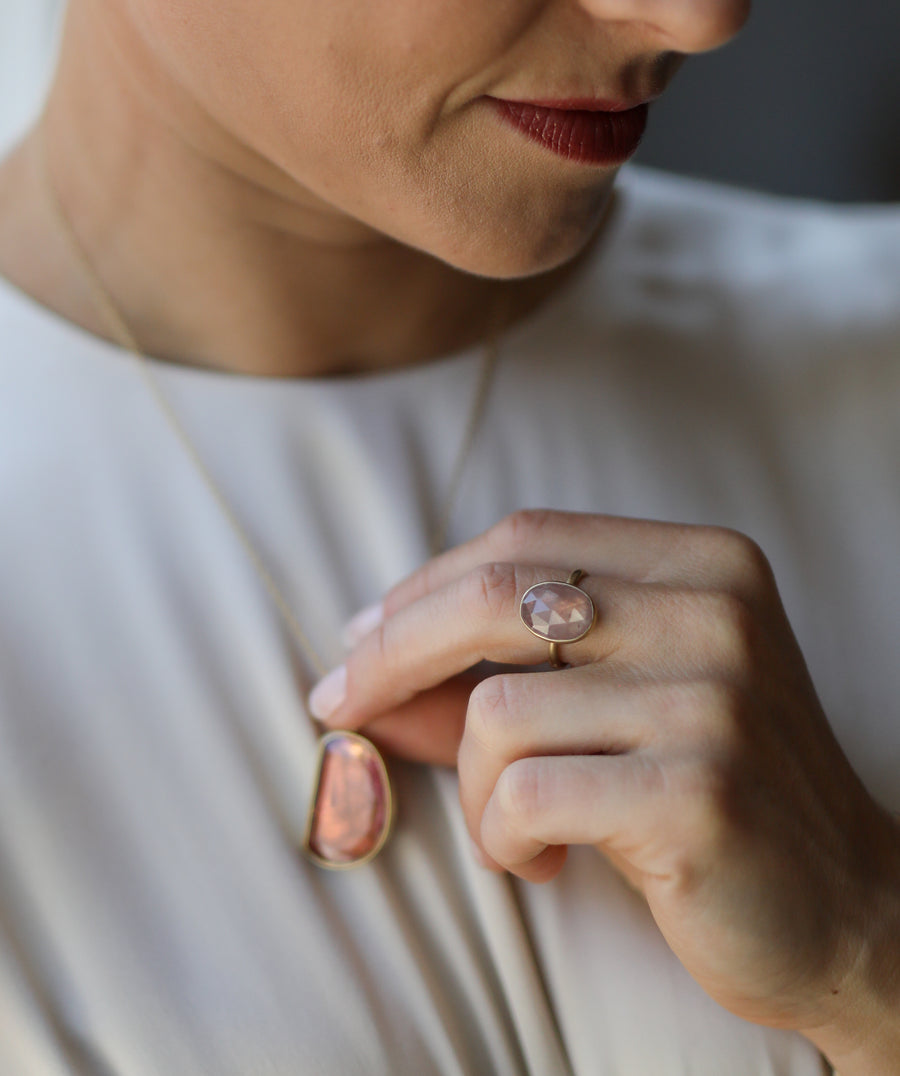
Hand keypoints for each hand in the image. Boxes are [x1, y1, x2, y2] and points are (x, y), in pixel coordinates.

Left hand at [311, 510, 899, 1062]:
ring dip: (470, 785)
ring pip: (496, 711)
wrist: (845, 905)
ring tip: (513, 826)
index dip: (422, 587)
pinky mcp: (696, 791)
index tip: (361, 641)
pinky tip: (543, 862)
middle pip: (494, 595)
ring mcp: (713, 698)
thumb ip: (504, 671)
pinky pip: (522, 794)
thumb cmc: (708, 788)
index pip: (525, 536)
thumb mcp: (618, 705)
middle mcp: (714, 613)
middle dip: (390, 654)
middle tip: (340, 707)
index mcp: (704, 564)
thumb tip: (368, 673)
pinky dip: (501, 838)